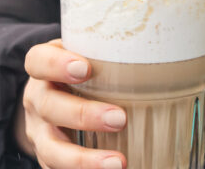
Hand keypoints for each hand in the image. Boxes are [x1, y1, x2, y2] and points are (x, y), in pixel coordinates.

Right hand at [15, 39, 127, 168]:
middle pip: (48, 106)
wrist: (58, 99)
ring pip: (51, 149)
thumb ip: (110, 53)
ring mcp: (40, 132)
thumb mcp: (89, 55)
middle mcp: (37, 100)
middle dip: (82, 114)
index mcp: (43, 70)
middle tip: (119, 118)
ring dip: (84, 159)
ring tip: (118, 163)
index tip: (85, 68)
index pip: (38, 61)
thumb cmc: (85, 73)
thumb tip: (166, 47)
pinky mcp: (49, 157)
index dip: (56, 65)